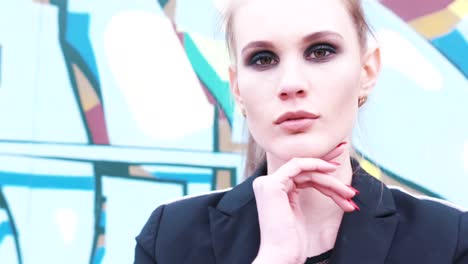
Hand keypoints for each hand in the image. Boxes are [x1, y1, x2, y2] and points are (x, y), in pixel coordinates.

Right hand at [252, 142, 357, 263]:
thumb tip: (326, 177)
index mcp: (272, 190)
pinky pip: (297, 166)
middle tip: (345, 154)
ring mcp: (267, 183)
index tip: (338, 161)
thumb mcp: (300, 211)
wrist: (282, 256)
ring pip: (305, 170)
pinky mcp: (272, 185)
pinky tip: (332, 170)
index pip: (299, 172)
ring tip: (349, 194)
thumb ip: (306, 190)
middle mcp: (267, 184)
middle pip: (303, 169)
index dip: (320, 165)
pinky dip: (316, 164)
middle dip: (327, 164)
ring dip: (331, 180)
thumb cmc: (292, 241)